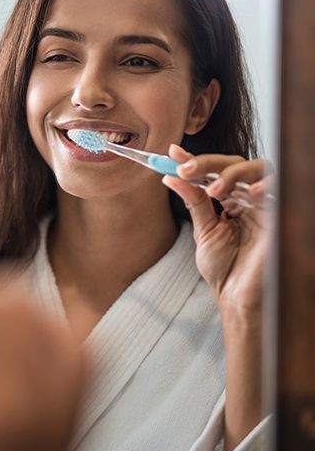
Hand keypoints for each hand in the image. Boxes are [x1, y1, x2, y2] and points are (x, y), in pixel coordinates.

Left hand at [163, 144, 274, 326]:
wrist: (237, 297)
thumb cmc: (224, 268)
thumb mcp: (204, 230)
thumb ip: (193, 201)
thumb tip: (171, 176)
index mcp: (231, 200)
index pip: (215, 171)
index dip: (196, 160)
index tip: (173, 153)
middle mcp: (249, 198)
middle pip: (235, 164)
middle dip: (208, 163)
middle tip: (186, 169)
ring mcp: (265, 205)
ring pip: (258, 169)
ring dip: (232, 174)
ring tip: (213, 189)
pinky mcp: (279, 216)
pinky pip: (278, 190)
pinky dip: (265, 185)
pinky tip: (248, 193)